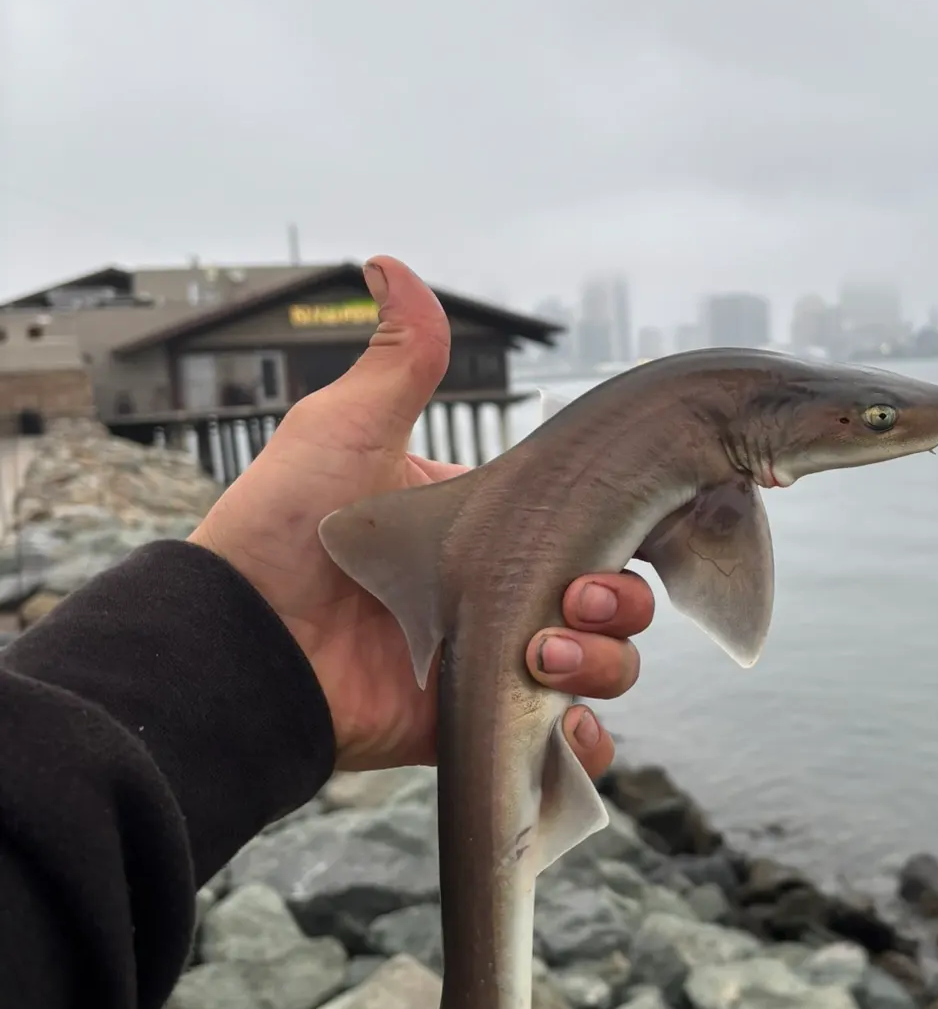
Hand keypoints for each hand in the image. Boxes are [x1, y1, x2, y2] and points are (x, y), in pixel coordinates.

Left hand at [188, 255, 652, 772]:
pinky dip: (583, 744)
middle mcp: (501, 595)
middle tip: (573, 602)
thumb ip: (396, 362)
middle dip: (619, 604)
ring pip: (600, 667)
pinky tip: (575, 731)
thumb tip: (391, 264)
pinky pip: (560, 743)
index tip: (628, 532)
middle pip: (611, 602)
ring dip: (601, 665)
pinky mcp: (478, 722)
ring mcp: (494, 662)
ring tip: (544, 656)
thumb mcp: (346, 431)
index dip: (623, 535)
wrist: (239, 640)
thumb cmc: (284, 530)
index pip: (589, 529)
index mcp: (486, 530)